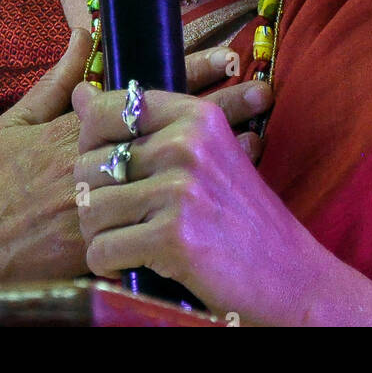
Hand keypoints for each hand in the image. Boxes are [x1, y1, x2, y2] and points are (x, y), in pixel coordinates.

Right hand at [0, 30, 256, 287]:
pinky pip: (160, 220)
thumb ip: (58, 79)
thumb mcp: (14, 124)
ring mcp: (103, 202)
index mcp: (76, 127)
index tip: (229, 54)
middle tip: (264, 90)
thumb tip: (87, 30)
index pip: (146, 89)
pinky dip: (196, 203)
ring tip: (260, 136)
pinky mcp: (104, 243)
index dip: (188, 71)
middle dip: (219, 107)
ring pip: (173, 170)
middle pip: (170, 126)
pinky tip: (227, 197)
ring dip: (217, 155)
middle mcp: (95, 160)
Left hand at [72, 78, 371, 324]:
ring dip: (102, 236)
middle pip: (89, 165)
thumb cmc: (240, 218)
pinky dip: (109, 265)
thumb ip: (144, 124)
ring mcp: (181, 189)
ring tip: (134, 243)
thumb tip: (80, 94)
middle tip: (129, 220)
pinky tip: (136, 266)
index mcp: (195, 116)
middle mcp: (187, 144)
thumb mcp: (205, 154)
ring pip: (90, 209)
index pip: (107, 111)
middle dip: (97, 199)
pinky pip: (101, 250)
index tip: (115, 170)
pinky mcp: (174, 236)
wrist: (291, 278)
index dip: (94, 144)